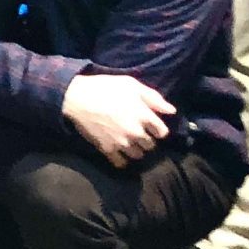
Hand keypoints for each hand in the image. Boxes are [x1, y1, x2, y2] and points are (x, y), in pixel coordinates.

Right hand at [61, 71, 177, 166]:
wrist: (76, 97)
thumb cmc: (105, 87)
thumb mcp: (131, 84)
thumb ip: (154, 98)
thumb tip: (172, 111)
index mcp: (144, 116)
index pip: (162, 132)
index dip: (158, 128)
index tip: (151, 125)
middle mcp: (136, 132)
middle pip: (151, 145)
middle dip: (147, 139)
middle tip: (138, 132)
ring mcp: (122, 143)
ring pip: (138, 155)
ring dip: (136, 150)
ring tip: (129, 142)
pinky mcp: (108, 150)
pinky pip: (121, 163)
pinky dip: (122, 160)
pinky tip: (119, 152)